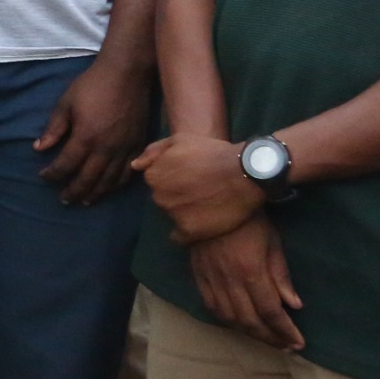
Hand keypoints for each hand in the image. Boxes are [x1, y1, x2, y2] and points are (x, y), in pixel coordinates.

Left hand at [35, 57, 152, 204]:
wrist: (127, 74)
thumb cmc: (92, 86)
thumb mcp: (66, 103)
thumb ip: (54, 128)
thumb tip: (39, 148)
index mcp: (86, 138)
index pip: (66, 165)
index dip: (53, 174)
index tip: (44, 176)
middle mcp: (106, 149)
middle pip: (88, 179)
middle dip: (73, 191)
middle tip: (63, 200)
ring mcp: (125, 149)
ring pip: (109, 181)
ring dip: (95, 193)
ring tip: (84, 201)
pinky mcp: (138, 146)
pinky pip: (128, 173)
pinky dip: (116, 185)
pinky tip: (108, 188)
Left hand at [135, 132, 264, 242]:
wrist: (245, 173)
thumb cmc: (213, 152)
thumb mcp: (180, 140)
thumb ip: (153, 152)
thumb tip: (135, 166)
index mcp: (153, 176)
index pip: (156, 182)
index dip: (174, 179)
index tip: (190, 177)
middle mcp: (158, 197)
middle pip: (164, 200)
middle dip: (177, 196)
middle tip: (200, 190)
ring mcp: (173, 215)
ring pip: (172, 217)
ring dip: (184, 213)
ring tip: (206, 204)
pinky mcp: (189, 231)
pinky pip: (180, 238)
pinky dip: (188, 233)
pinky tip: (203, 224)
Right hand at [187, 214, 302, 349]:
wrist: (210, 200)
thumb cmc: (249, 220)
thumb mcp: (273, 243)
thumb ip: (281, 276)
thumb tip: (294, 306)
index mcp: (251, 271)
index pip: (271, 311)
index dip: (285, 330)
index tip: (299, 343)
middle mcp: (229, 280)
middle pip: (250, 320)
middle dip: (270, 337)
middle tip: (285, 345)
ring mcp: (211, 279)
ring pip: (229, 317)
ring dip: (248, 332)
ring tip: (265, 338)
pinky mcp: (198, 275)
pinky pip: (211, 306)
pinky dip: (226, 320)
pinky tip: (238, 323)